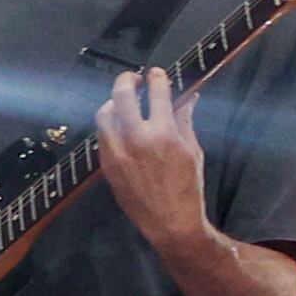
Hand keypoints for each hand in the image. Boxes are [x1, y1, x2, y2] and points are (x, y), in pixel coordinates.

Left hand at [96, 66, 210, 248]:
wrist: (169, 222)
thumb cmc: (188, 187)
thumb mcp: (192, 150)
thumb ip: (185, 120)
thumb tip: (188, 98)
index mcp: (163, 132)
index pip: (156, 92)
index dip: (157, 77)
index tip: (157, 73)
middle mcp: (136, 137)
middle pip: (122, 95)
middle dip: (128, 80)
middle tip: (135, 78)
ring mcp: (116, 151)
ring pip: (104, 113)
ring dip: (114, 102)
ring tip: (124, 101)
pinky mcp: (106, 164)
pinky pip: (102, 134)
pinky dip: (110, 124)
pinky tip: (120, 125)